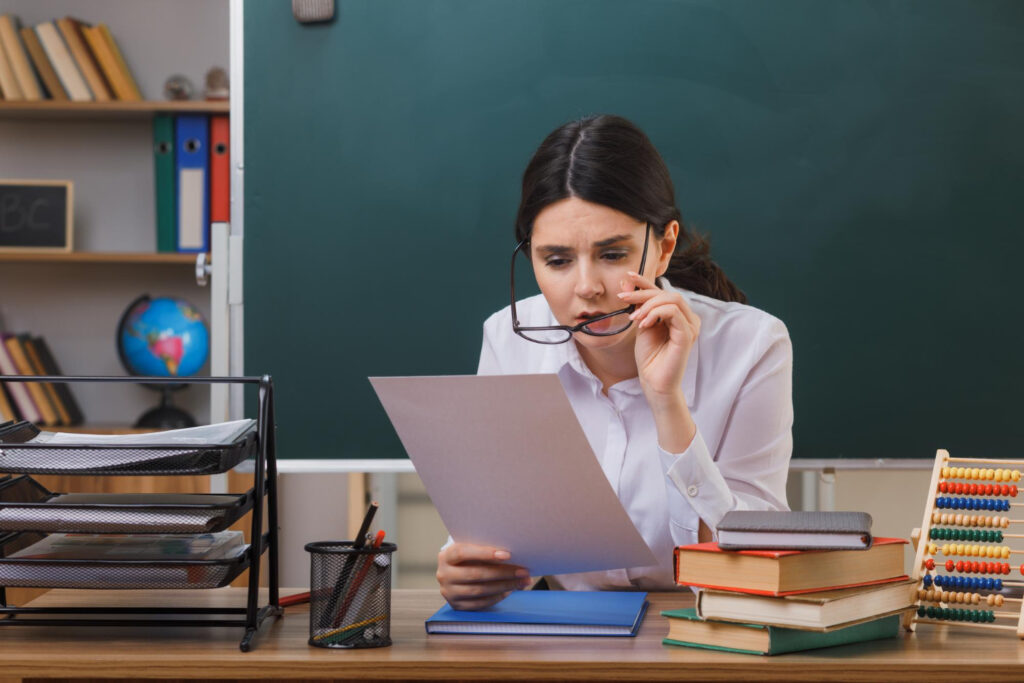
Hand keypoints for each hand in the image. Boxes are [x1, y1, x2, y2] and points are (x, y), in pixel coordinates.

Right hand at [436, 542, 531, 609]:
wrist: (455, 572)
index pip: (463, 553)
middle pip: (475, 574)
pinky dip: (497, 596)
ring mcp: (449, 592)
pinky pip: (480, 603)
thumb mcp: (471, 549)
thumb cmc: (469, 557)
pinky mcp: (457, 605)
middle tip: (523, 571)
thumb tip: (513, 555)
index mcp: (446, 556)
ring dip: (504, 586)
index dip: (485, 553)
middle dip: (503, 572)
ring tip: (521, 581)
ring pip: (480, 590)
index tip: (507, 554)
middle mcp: (444, 575)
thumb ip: (486, 550)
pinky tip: (509, 590)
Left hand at [617, 271, 700, 401]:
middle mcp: (687, 317)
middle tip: (623, 299)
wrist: (653, 381)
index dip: (645, 282)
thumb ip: (638, 305)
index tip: (628, 276)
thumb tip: (626, 283)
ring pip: (671, 299)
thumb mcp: (641, 324)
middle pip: (667, 293)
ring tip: (634, 318)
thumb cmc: (649, 356)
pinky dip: (655, 313)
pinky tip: (643, 324)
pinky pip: (673, 312)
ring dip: (648, 304)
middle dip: (642, 293)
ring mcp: (690, 325)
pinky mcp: (688, 334)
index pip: (662, 292)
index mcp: (678, 315)